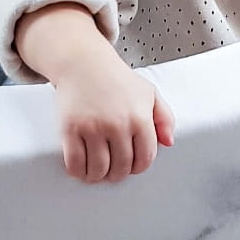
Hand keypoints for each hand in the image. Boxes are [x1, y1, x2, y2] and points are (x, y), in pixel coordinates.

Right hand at [56, 58, 175, 183]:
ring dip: (99, 176)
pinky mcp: (70, 129)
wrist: (83, 63)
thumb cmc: (116, 79)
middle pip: (121, 167)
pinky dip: (79, 172)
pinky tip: (82, 169)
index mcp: (139, 117)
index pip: (144, 158)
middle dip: (119, 173)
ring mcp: (92, 128)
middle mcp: (117, 124)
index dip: (139, 167)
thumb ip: (165, 118)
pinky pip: (75, 163)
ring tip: (98, 172)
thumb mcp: (149, 93)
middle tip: (114, 170)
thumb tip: (168, 143)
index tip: (132, 166)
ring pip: (98, 169)